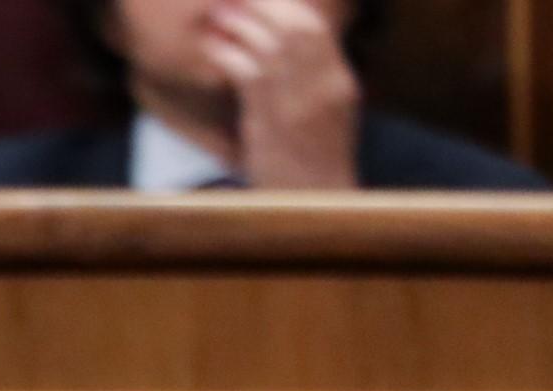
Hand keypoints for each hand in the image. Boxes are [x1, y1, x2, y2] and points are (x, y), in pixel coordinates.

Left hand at [207, 0, 360, 190]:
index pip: (314, 27)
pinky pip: (248, 72)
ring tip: (217, 15)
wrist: (315, 208)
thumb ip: (311, 83)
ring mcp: (300, 103)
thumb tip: (284, 51)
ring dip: (240, 24)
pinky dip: (228, 54)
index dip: (285, 4)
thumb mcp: (325, 118)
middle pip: (295, 26)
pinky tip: (213, 48)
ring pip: (271, 44)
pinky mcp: (272, 122)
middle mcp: (324, 87)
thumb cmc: (312, 165)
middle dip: (262, 4)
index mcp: (339, 82)